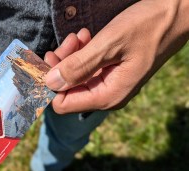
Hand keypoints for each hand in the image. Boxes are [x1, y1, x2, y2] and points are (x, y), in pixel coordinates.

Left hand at [45, 0, 188, 113]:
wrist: (175, 15)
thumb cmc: (148, 27)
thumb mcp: (109, 44)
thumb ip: (79, 66)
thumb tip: (50, 83)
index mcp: (107, 95)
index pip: (62, 103)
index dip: (49, 84)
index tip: (46, 60)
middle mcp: (106, 95)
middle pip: (66, 89)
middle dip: (61, 65)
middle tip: (67, 42)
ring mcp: (108, 84)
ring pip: (74, 76)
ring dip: (71, 55)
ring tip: (80, 36)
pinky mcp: (110, 72)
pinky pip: (85, 67)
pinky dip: (81, 53)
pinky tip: (86, 37)